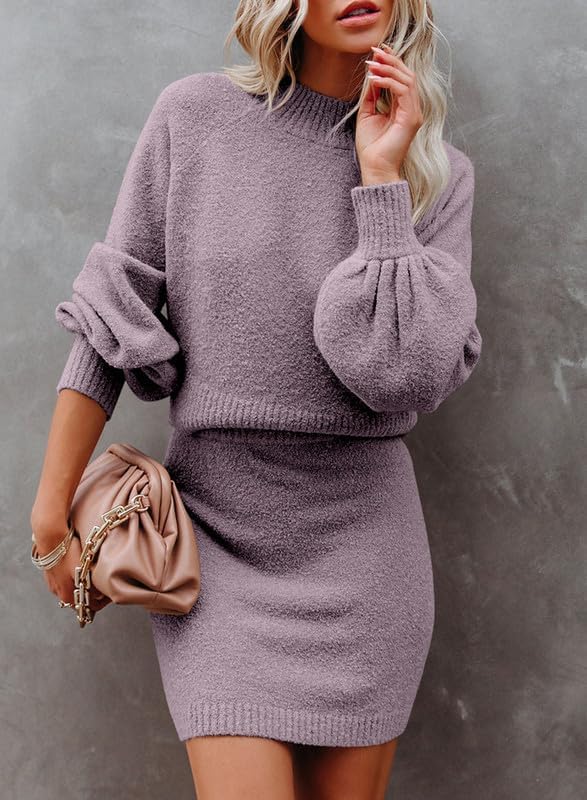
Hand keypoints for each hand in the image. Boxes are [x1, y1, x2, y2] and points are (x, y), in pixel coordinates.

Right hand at [32, 519, 109, 612]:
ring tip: (93, 574)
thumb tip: (100, 595)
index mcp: (67, 596)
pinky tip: (79, 567)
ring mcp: (52, 583)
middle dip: (93, 594)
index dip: (102, 603)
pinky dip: (74, 578)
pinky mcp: (50, 573)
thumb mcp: (85, 570)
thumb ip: (93, 586)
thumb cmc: (68, 553)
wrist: (50, 537)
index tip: (109, 594)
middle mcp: (58, 592)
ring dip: (83, 585)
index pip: (89, 608)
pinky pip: (64, 580)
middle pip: (80, 599)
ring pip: (72, 589)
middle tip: (103, 584)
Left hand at [355, 43, 423, 184]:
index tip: (377, 51)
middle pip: (407, 75)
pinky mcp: (411, 119)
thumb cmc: (371, 148)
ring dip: (389, 69)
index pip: (402, 79)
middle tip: (375, 51)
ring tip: (372, 64)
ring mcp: (414, 113)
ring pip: (407, 80)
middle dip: (391, 60)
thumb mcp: (367, 116)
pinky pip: (403, 92)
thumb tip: (372, 77)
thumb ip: (371, 97)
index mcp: (403, 108)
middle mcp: (412, 109)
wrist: (375, 169)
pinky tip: (375, 79)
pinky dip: (389, 82)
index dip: (391, 62)